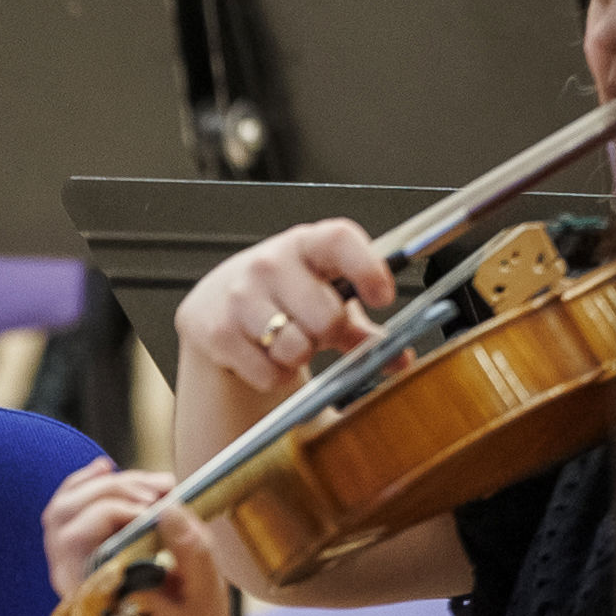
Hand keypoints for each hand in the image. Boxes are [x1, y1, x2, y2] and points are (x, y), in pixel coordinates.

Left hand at [41, 461, 236, 615]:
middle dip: (113, 491)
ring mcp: (71, 576)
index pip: (81, 537)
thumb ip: (191, 550)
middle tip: (160, 489)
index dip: (117, 507)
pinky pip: (64, 521)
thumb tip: (166, 507)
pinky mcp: (79, 568)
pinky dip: (82, 490)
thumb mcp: (207, 594)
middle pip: (66, 518)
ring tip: (149, 483)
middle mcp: (76, 586)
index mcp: (101, 597)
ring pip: (60, 514)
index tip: (160, 502)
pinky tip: (107, 470)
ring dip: (99, 486)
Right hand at [178, 219, 396, 398]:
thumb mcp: (322, 297)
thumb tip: (398, 357)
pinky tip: (265, 355)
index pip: (340, 240)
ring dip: (299, 356)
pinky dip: (274, 375)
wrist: (218, 300)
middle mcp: (269, 263)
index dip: (367, 268)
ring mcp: (240, 295)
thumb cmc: (282, 294)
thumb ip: (360, 327)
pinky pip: (269, 373)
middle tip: (319, 331)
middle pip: (326, 315)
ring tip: (288, 341)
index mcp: (305, 244)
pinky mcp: (219, 331)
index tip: (382, 297)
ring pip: (296, 348)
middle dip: (329, 333)